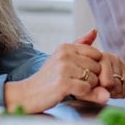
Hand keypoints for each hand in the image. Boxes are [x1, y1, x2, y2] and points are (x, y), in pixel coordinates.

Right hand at [2, 30, 124, 112]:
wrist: (28, 94)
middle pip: (96, 66)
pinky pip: (86, 88)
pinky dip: (83, 94)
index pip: (96, 53)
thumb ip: (80, 45)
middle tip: (78, 83)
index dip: (94, 66)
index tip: (84, 73)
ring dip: (88, 87)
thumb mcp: (62, 57)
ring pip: (93, 78)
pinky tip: (72, 93)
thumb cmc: (48, 78)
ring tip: (74, 88)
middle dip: (92, 78)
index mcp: (65, 47)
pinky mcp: (63, 83)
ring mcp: (63, 68)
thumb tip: (95, 30)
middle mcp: (64, 55)